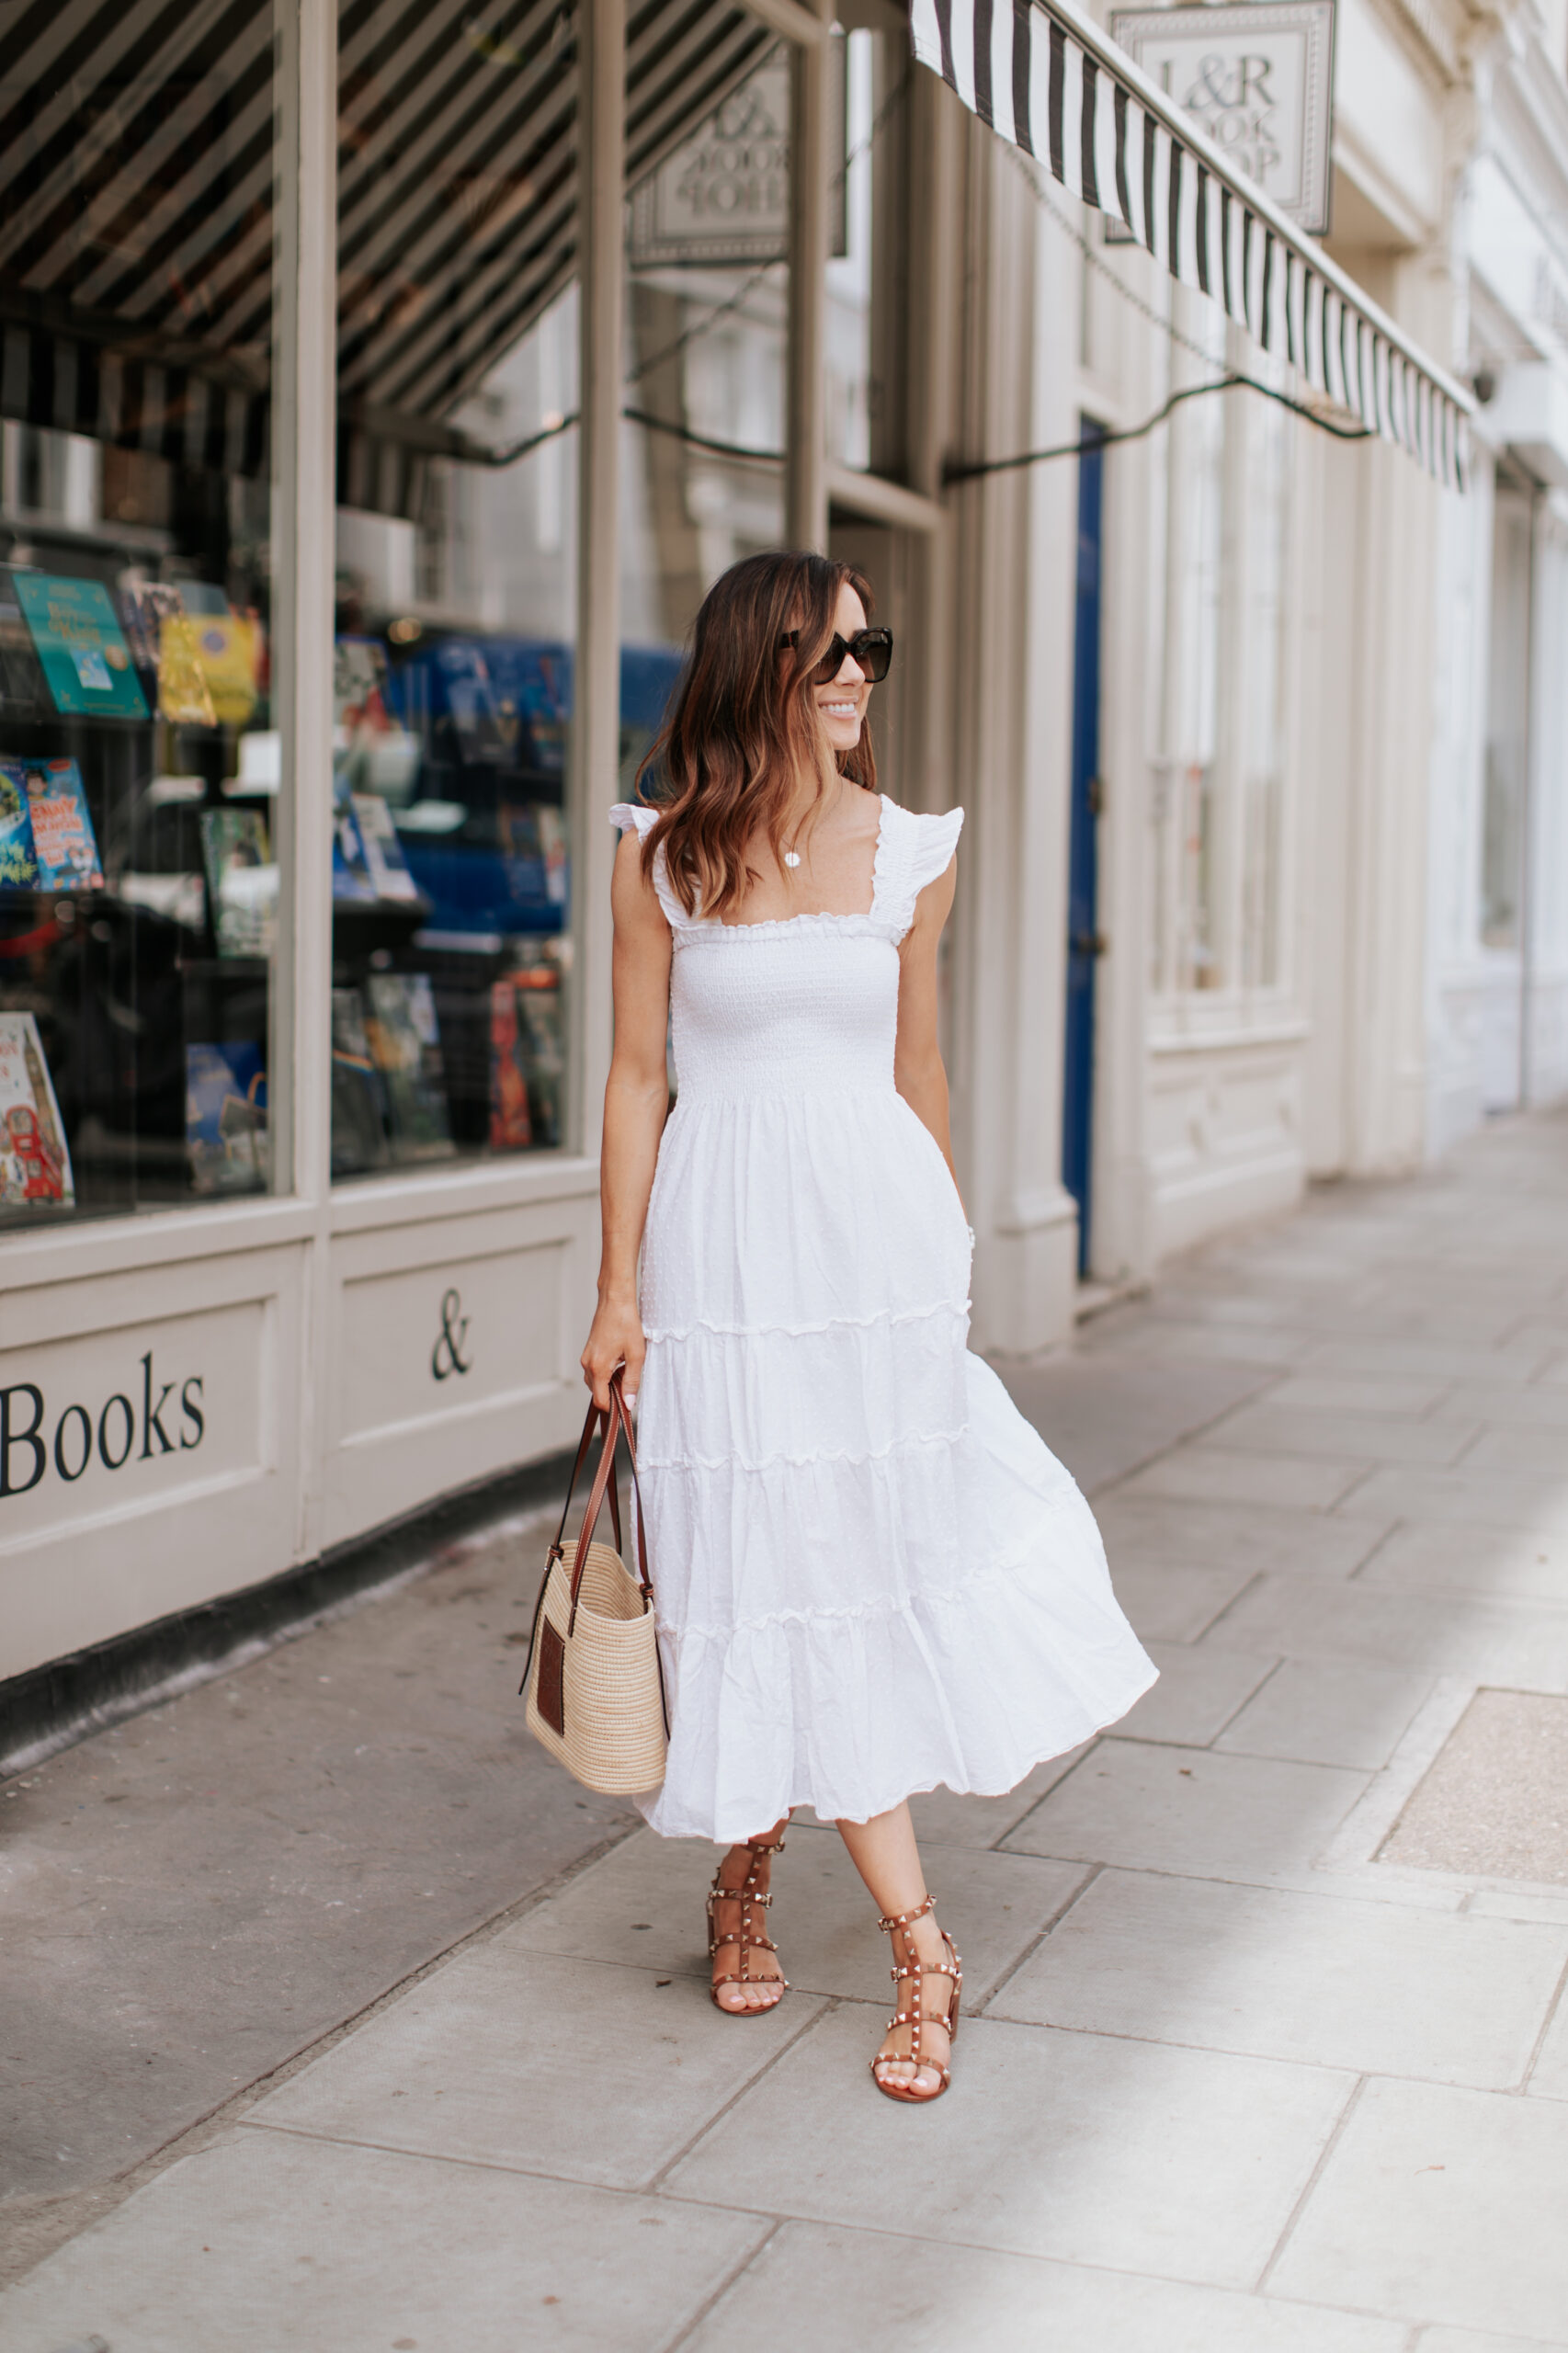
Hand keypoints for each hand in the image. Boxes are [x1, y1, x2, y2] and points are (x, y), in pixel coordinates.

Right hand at [581, 1292, 644, 1412]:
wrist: (615, 1300)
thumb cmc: (626, 1323)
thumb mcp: (636, 1355)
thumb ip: (632, 1381)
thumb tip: (628, 1403)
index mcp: (598, 1367)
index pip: (600, 1400)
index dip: (613, 1408)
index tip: (626, 1408)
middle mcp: (587, 1364)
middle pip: (597, 1392)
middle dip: (612, 1395)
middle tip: (631, 1387)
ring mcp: (586, 1357)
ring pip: (595, 1381)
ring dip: (610, 1383)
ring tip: (627, 1371)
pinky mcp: (589, 1351)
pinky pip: (595, 1371)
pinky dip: (607, 1373)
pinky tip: (621, 1362)